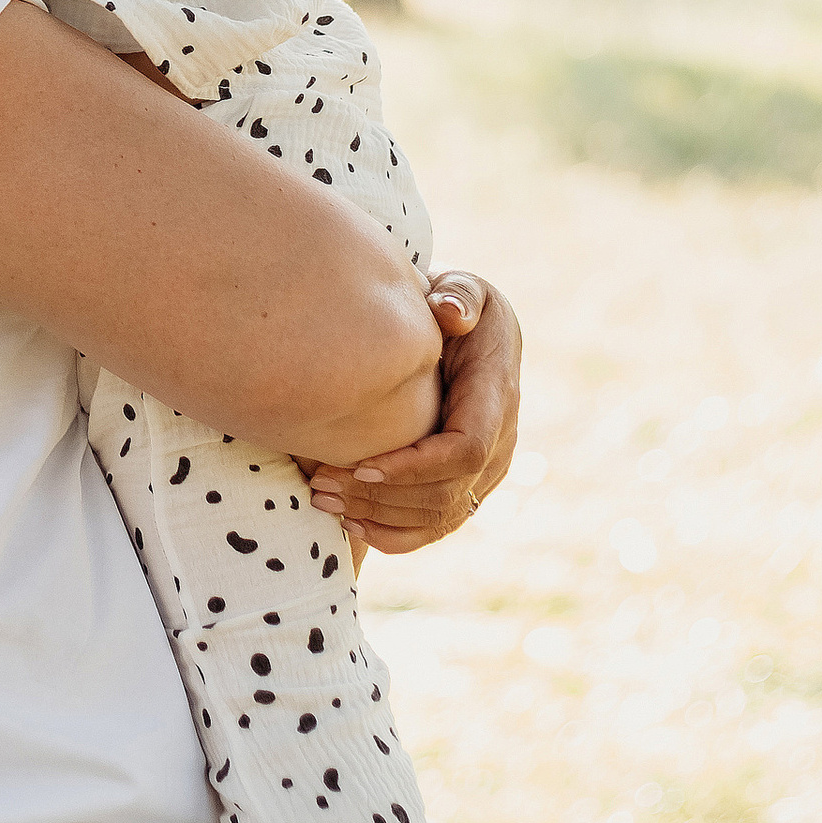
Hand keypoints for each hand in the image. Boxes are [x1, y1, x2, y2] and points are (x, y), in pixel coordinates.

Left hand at [306, 273, 519, 556]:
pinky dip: (392, 535)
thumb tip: (452, 314)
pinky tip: (348, 524)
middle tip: (320, 485)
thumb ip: (459, 295)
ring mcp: (486, 472)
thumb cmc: (453, 304)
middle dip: (381, 496)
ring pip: (439, 518)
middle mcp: (501, 442)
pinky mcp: (465, 487)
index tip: (361, 464)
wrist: (464, 331)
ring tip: (320, 499)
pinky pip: (436, 528)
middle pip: (446, 494)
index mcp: (498, 395)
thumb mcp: (464, 287)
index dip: (415, 466)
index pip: (466, 450)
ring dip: (378, 517)